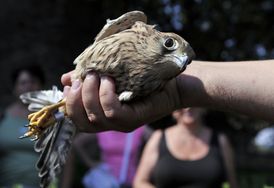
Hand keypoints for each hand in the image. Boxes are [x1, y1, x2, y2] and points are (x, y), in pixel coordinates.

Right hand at [61, 71, 181, 131]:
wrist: (173, 81)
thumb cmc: (142, 77)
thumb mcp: (110, 75)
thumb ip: (89, 79)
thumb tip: (66, 78)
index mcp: (105, 115)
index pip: (79, 121)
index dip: (69, 105)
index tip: (68, 85)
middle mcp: (112, 123)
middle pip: (83, 123)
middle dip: (75, 100)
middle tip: (81, 78)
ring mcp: (123, 124)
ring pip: (96, 118)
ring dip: (90, 94)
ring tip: (96, 75)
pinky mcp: (135, 119)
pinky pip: (112, 112)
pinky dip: (106, 95)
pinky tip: (110, 81)